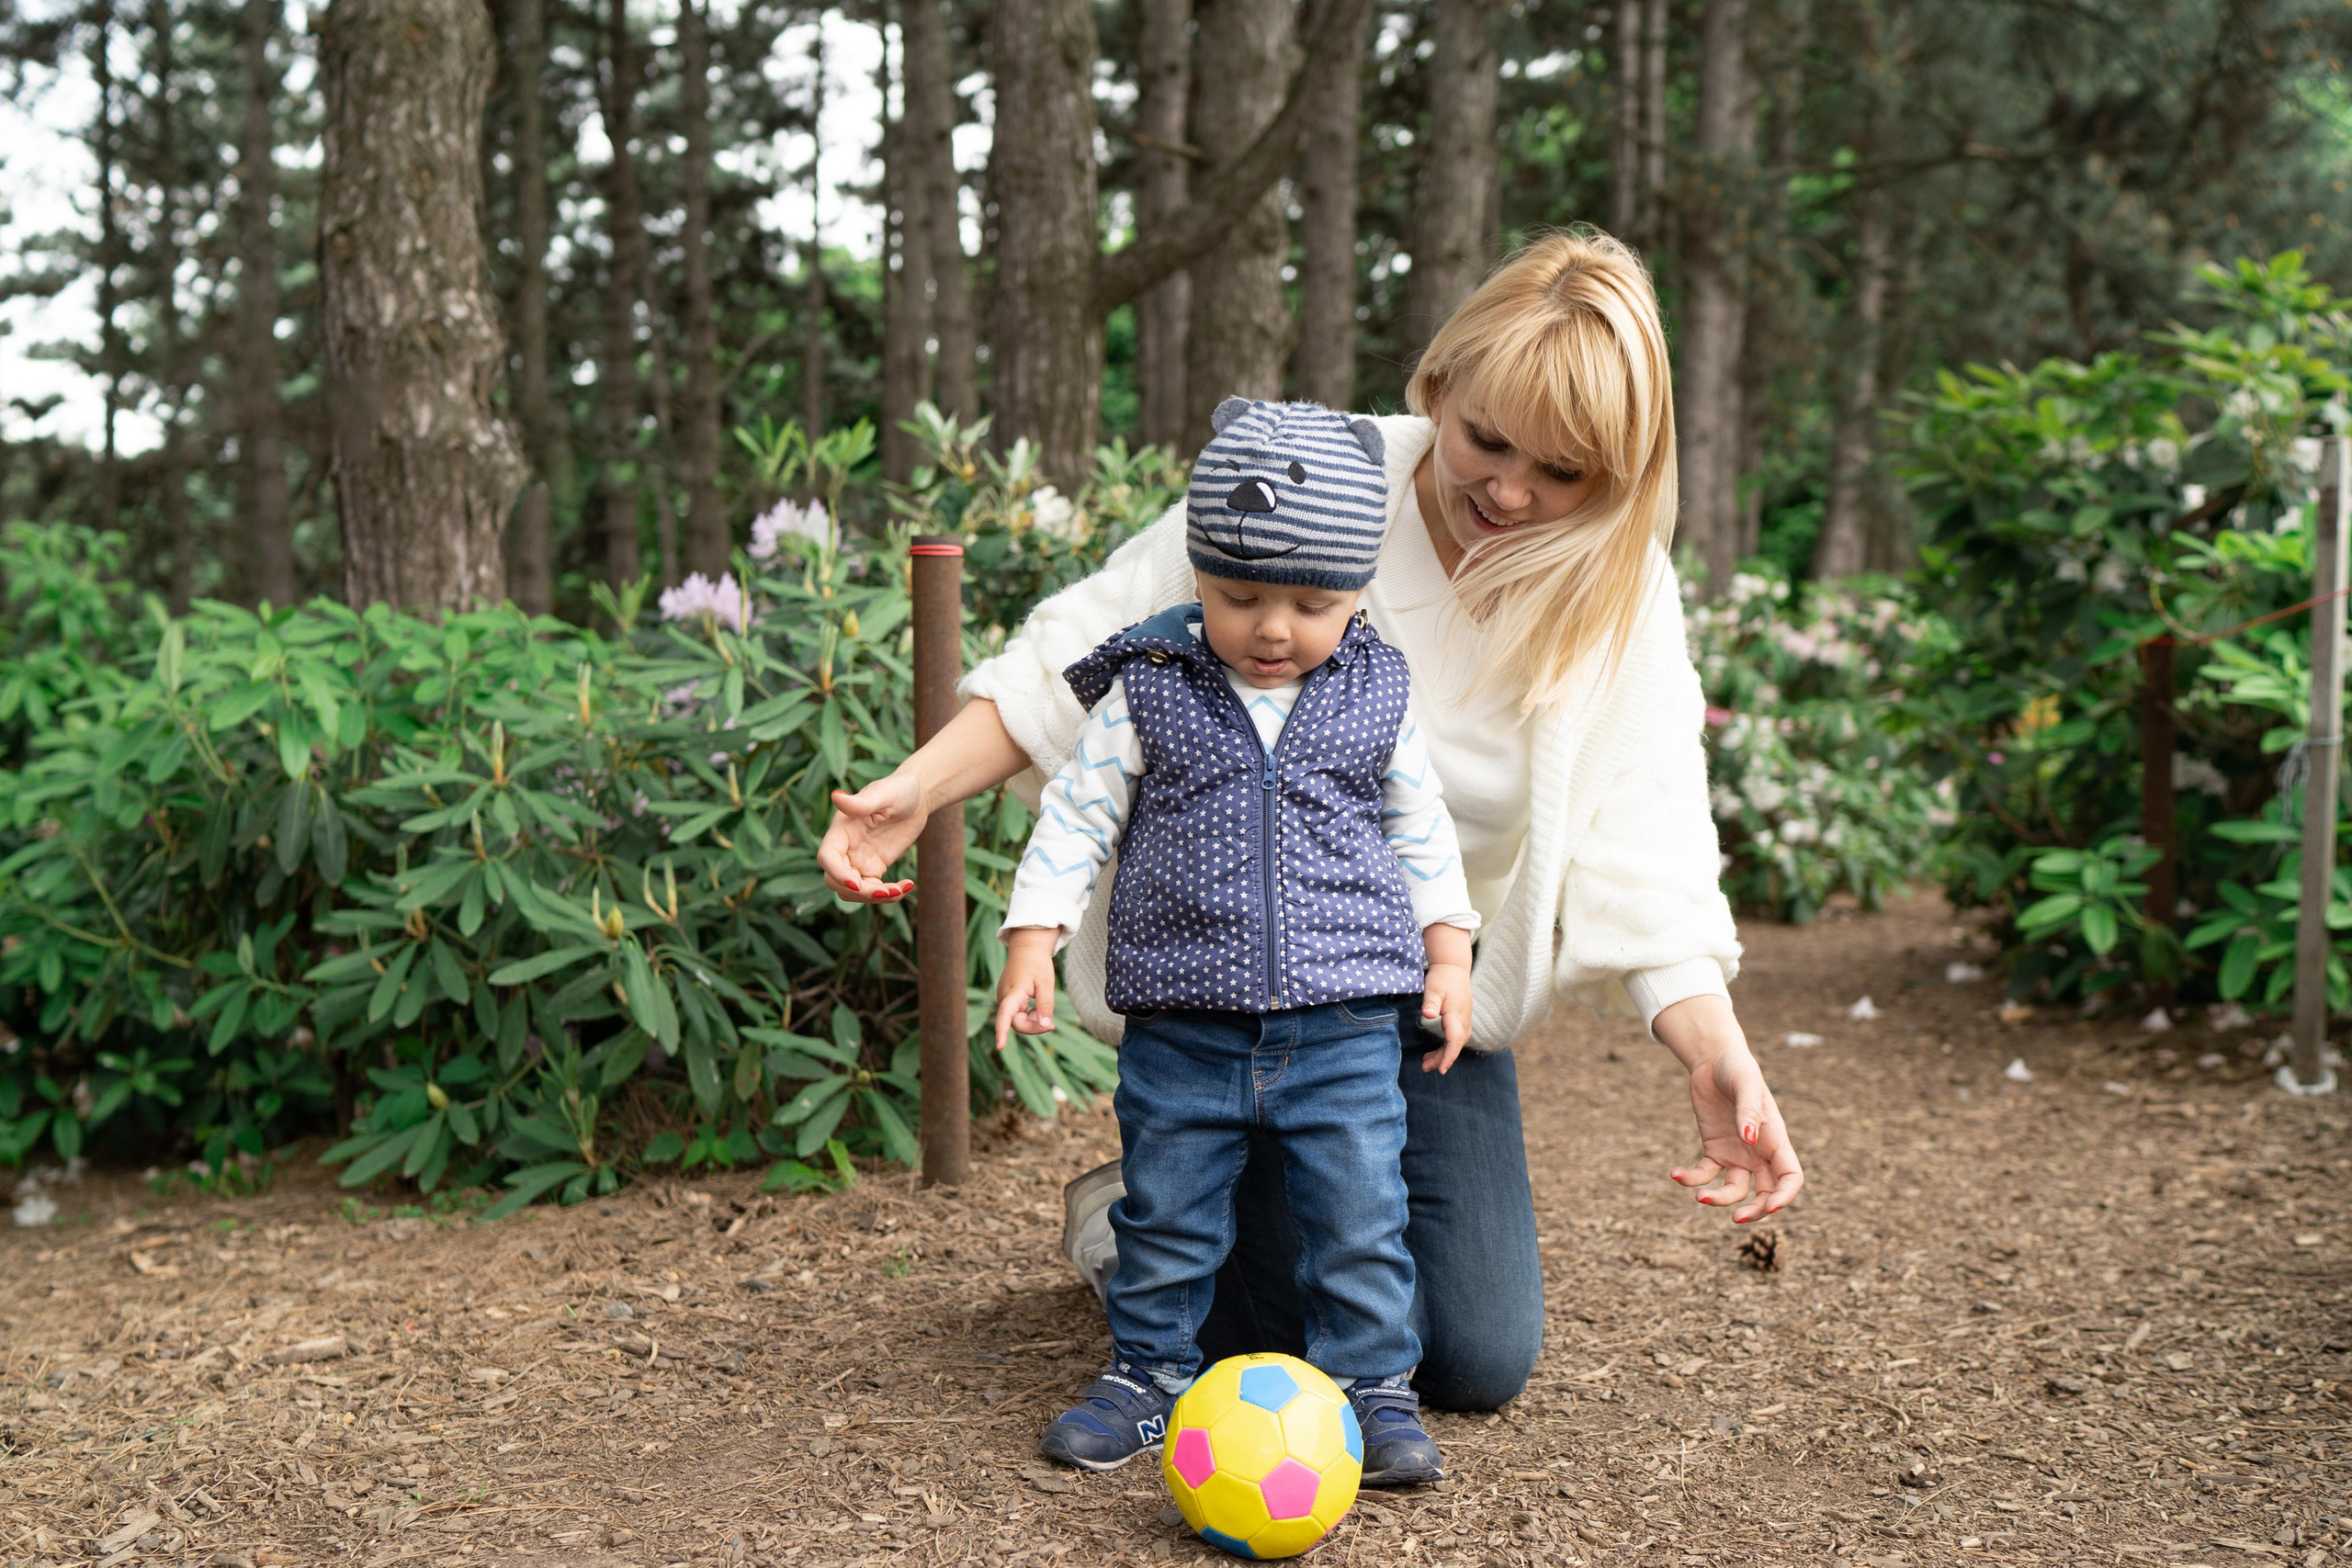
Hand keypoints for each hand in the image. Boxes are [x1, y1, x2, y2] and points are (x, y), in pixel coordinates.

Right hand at [819, 773, 923, 901]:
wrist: (916, 799)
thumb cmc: (898, 790)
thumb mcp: (883, 794)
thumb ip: (860, 802)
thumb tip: (836, 796)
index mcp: (841, 829)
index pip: (827, 857)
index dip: (837, 873)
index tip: (856, 885)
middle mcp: (845, 847)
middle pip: (835, 880)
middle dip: (858, 892)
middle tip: (888, 891)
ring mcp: (858, 860)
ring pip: (851, 891)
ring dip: (873, 898)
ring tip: (900, 890)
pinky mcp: (873, 868)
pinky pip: (872, 891)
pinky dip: (887, 895)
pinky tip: (907, 886)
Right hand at [994, 929, 1061, 1049]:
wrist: (1027, 949)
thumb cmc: (1037, 964)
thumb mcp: (1046, 984)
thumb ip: (1045, 1006)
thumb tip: (1045, 1026)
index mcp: (1013, 992)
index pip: (1006, 1014)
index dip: (1002, 1031)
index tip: (1000, 1046)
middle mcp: (1004, 997)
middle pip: (1017, 1023)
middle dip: (1034, 1026)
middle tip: (1052, 1024)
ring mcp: (1004, 999)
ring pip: (1017, 1020)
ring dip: (1032, 1021)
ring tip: (1043, 1007)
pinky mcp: (1007, 1000)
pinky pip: (1017, 1015)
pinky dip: (1029, 1016)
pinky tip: (1036, 1007)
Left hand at [1418, 963, 1471, 1073]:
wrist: (1454, 968)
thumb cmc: (1442, 978)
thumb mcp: (1433, 988)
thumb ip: (1430, 1002)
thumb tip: (1427, 1015)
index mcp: (1456, 1015)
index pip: (1455, 1040)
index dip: (1448, 1056)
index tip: (1441, 1070)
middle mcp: (1463, 1020)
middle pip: (1455, 1046)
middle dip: (1442, 1059)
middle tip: (1425, 1068)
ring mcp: (1464, 1020)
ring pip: (1456, 1044)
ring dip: (1443, 1055)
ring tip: (1426, 1064)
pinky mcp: (1461, 1020)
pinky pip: (1456, 1038)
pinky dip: (1446, 1047)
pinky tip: (1435, 1052)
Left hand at [1653, 994, 1803, 1223]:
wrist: (1712, 1061)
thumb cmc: (1737, 1069)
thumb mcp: (1746, 1085)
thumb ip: (1750, 1111)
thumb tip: (1751, 1138)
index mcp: (1776, 1140)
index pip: (1790, 1177)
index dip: (1785, 1196)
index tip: (1770, 1207)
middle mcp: (1759, 1153)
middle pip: (1765, 1193)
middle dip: (1755, 1210)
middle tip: (1736, 1218)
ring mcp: (1736, 1155)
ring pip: (1735, 1190)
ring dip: (1719, 1199)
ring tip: (1699, 1198)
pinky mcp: (1713, 1151)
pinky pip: (1705, 1173)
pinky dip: (1692, 1179)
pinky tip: (1676, 1175)